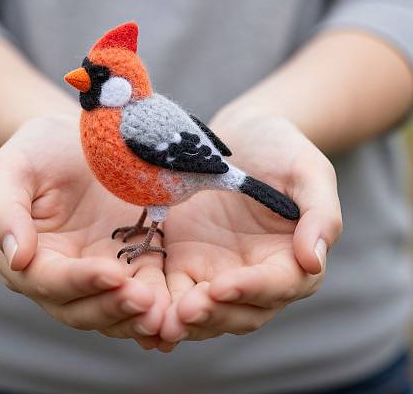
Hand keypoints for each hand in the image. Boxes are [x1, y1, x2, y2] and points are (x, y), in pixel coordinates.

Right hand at [0, 115, 171, 349]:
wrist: (76, 139)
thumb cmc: (38, 151)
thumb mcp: (11, 170)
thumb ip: (5, 211)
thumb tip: (16, 257)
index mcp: (31, 257)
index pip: (50, 281)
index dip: (79, 281)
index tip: (111, 274)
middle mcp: (64, 273)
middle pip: (82, 307)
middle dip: (113, 306)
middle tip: (145, 301)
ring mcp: (100, 269)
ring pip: (114, 308)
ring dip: (137, 315)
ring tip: (163, 312)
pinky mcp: (131, 260)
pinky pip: (143, 289)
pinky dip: (157, 303)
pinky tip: (175, 307)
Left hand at [160, 114, 340, 342]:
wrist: (242, 137)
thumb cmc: (282, 150)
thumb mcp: (309, 172)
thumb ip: (320, 216)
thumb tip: (314, 261)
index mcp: (290, 259)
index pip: (276, 285)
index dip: (250, 290)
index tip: (222, 287)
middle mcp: (254, 274)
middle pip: (239, 310)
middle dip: (213, 315)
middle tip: (183, 314)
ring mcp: (218, 270)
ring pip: (204, 309)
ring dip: (183, 320)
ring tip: (158, 322)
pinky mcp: (186, 260)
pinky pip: (173, 290)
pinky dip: (160, 304)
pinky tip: (140, 309)